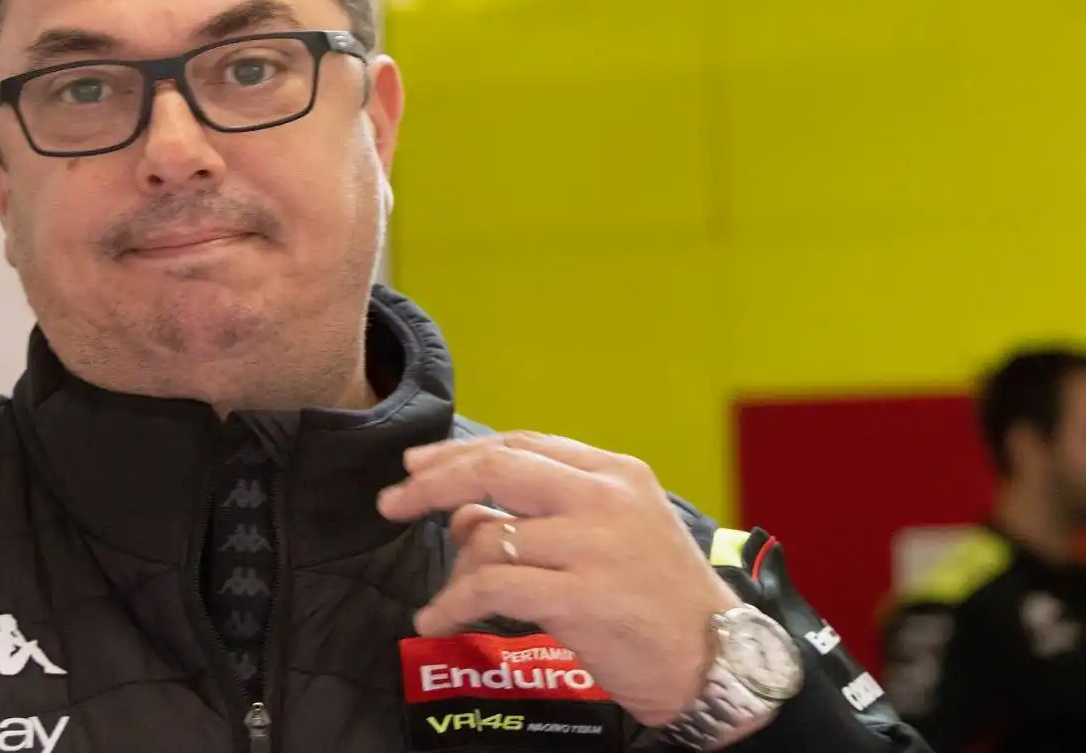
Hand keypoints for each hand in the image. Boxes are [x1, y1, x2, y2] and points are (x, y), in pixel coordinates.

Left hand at [376, 431, 741, 726]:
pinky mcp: (582, 597)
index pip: (523, 445)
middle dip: (433, 482)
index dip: (461, 453)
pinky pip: (491, 589)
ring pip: (489, 535)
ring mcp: (595, 545)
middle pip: (497, 468)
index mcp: (615, 474)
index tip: (417, 466)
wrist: (718, 663)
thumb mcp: (612, 536)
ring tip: (447, 600)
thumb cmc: (659, 601)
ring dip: (454, 570)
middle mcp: (606, 498)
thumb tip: (463, 513)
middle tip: (391, 502)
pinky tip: (436, 621)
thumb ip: (544, 513)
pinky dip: (452, 605)